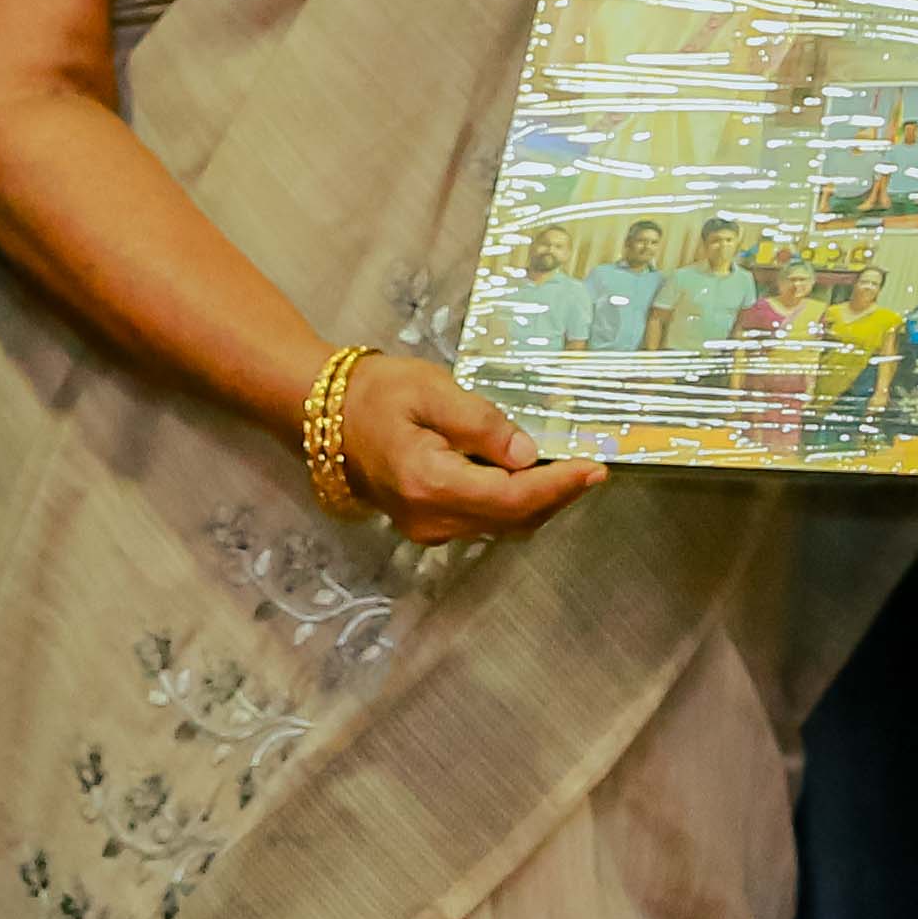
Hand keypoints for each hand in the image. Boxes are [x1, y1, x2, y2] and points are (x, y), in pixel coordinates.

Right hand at [326, 353, 604, 545]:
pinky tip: (530, 478)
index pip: (511, 497)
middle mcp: (431, 518)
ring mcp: (427, 528)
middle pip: (513, 519)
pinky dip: (514, 504)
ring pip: (501, 526)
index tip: (594, 468)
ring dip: (539, 503)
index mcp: (429, 482)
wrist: (323, 415)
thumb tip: (529, 454)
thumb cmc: (376, 393)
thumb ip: (481, 423)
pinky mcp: (427, 524)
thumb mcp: (431, 390)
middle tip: (592, 467)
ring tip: (570, 471)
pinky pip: (483, 522)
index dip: (559, 487)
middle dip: (557, 496)